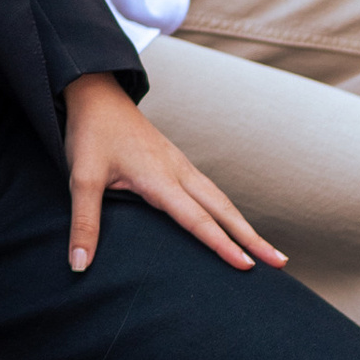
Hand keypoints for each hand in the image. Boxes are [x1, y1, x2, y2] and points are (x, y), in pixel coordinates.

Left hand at [62, 73, 285, 276]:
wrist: (96, 94)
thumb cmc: (90, 134)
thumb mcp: (81, 178)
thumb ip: (84, 223)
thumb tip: (79, 265)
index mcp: (160, 178)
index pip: (197, 219)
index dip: (222, 245)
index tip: (248, 266)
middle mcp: (178, 172)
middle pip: (223, 209)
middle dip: (252, 237)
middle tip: (280, 263)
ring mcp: (180, 165)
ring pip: (221, 199)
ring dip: (244, 225)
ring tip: (267, 250)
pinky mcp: (176, 163)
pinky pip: (210, 190)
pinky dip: (228, 210)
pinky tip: (232, 221)